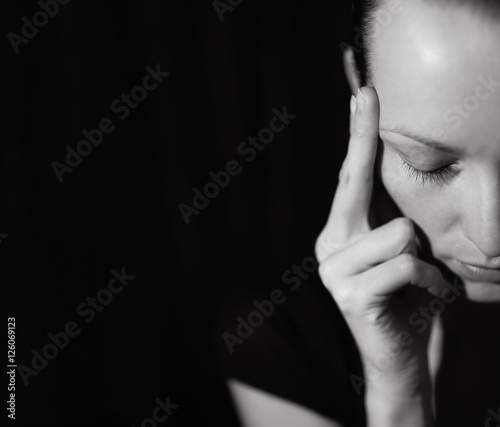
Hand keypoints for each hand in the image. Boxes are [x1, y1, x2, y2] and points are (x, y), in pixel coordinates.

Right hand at [315, 87, 445, 401]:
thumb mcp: (404, 254)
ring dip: (426, 259)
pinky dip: (430, 283)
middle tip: (368, 91)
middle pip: (356, 183)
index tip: (364, 95)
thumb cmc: (408, 299)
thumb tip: (409, 186)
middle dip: (366, 138)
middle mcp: (329, 245)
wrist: (400, 357)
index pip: (350, 176)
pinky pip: (408, 265)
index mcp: (340, 233)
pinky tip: (423, 301)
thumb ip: (396, 220)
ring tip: (423, 283)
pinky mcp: (351, 295)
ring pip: (399, 232)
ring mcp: (334, 270)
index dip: (358, 134)